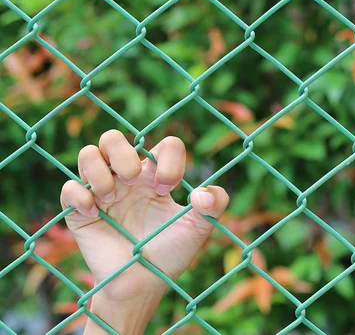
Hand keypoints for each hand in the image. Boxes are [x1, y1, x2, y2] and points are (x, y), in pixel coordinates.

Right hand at [60, 130, 228, 333]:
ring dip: (98, 170)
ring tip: (110, 195)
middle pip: (112, 137)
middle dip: (122, 153)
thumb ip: (215, 206)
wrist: (143, 286)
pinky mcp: (81, 213)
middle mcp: (127, 179)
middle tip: (131, 179)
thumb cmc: (171, 254)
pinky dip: (79, 196)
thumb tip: (204, 193)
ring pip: (87, 154)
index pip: (163, 145)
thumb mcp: (199, 230)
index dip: (169, 159)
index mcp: (156, 177)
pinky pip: (69, 189)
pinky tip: (96, 215)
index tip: (169, 189)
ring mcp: (102, 193)